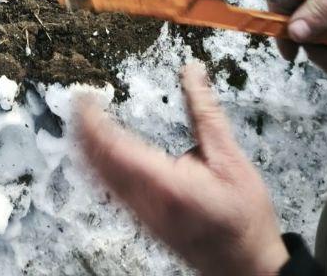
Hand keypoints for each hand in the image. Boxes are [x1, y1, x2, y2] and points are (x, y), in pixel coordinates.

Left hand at [77, 63, 288, 275]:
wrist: (249, 266)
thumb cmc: (244, 216)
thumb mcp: (231, 158)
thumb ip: (206, 113)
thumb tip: (192, 71)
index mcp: (166, 185)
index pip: (115, 148)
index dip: (93, 121)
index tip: (84, 97)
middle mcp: (146, 204)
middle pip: (99, 164)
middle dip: (83, 131)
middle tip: (77, 102)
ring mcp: (143, 217)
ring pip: (101, 180)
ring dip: (87, 148)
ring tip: (82, 120)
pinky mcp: (145, 223)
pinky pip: (111, 191)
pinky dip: (98, 167)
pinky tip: (99, 153)